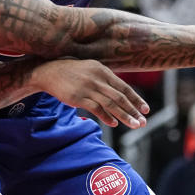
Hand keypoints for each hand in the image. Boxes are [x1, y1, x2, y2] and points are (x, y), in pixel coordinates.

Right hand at [32, 59, 149, 128]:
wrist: (49, 71)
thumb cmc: (73, 72)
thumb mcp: (92, 69)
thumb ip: (106, 79)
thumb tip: (121, 93)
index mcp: (103, 71)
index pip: (124, 87)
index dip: (136, 99)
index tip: (145, 110)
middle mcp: (98, 78)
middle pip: (120, 97)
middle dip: (133, 111)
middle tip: (143, 122)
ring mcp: (88, 88)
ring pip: (111, 104)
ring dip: (124, 116)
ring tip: (134, 125)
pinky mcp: (78, 97)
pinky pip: (96, 108)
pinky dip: (106, 116)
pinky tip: (113, 123)